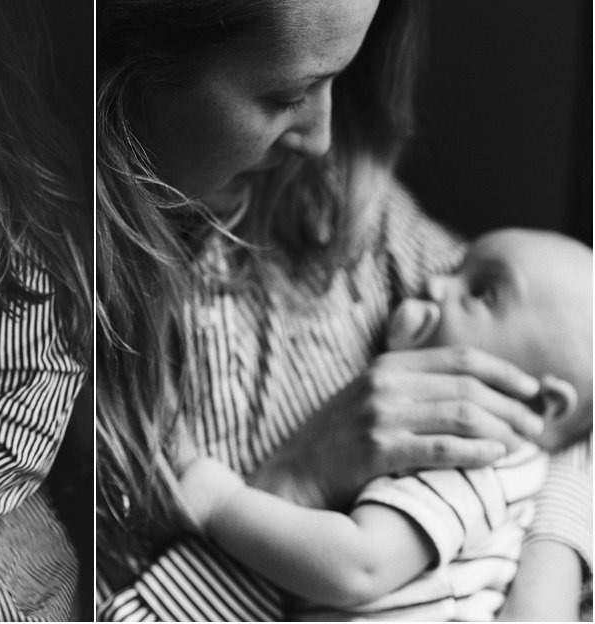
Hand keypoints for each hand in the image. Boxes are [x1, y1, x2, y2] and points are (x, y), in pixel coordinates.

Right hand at [248, 346, 544, 509]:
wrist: (297, 475)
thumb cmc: (339, 441)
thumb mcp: (369, 397)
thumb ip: (409, 385)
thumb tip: (469, 388)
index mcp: (386, 366)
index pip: (459, 358)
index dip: (503, 371)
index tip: (531, 388)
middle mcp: (384, 384)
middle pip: (467, 386)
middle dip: (512, 405)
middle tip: (537, 423)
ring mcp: (379, 415)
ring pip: (461, 414)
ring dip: (502, 429)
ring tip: (523, 442)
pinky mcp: (378, 448)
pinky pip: (442, 447)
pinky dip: (476, 451)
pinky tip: (496, 457)